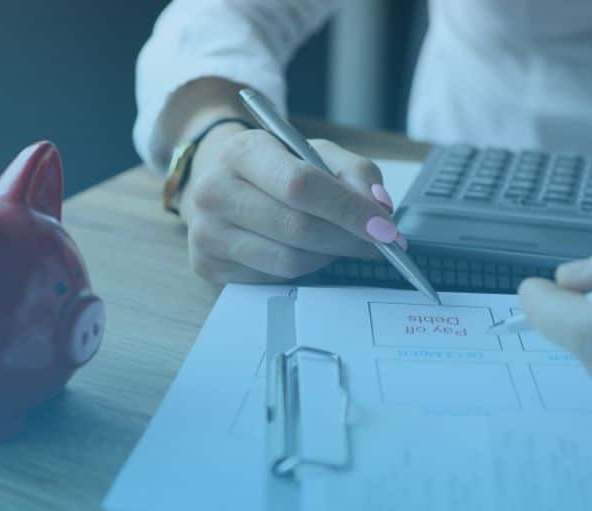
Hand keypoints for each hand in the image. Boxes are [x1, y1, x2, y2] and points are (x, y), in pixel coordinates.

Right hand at [177, 124, 402, 282]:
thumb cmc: (272, 167)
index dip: (349, 210)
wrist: (216, 180)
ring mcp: (207, 232)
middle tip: (377, 242)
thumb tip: (379, 208)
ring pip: (289, 260)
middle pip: (297, 228)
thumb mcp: (313, 152)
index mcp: (242, 152)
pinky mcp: (208, 264)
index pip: (301, 185)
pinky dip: (302, 268)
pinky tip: (306, 251)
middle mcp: (215, 191)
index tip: (384, 228)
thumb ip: (354, 172)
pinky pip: (273, 278)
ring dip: (327, 256)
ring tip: (339, 243)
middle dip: (348, 239)